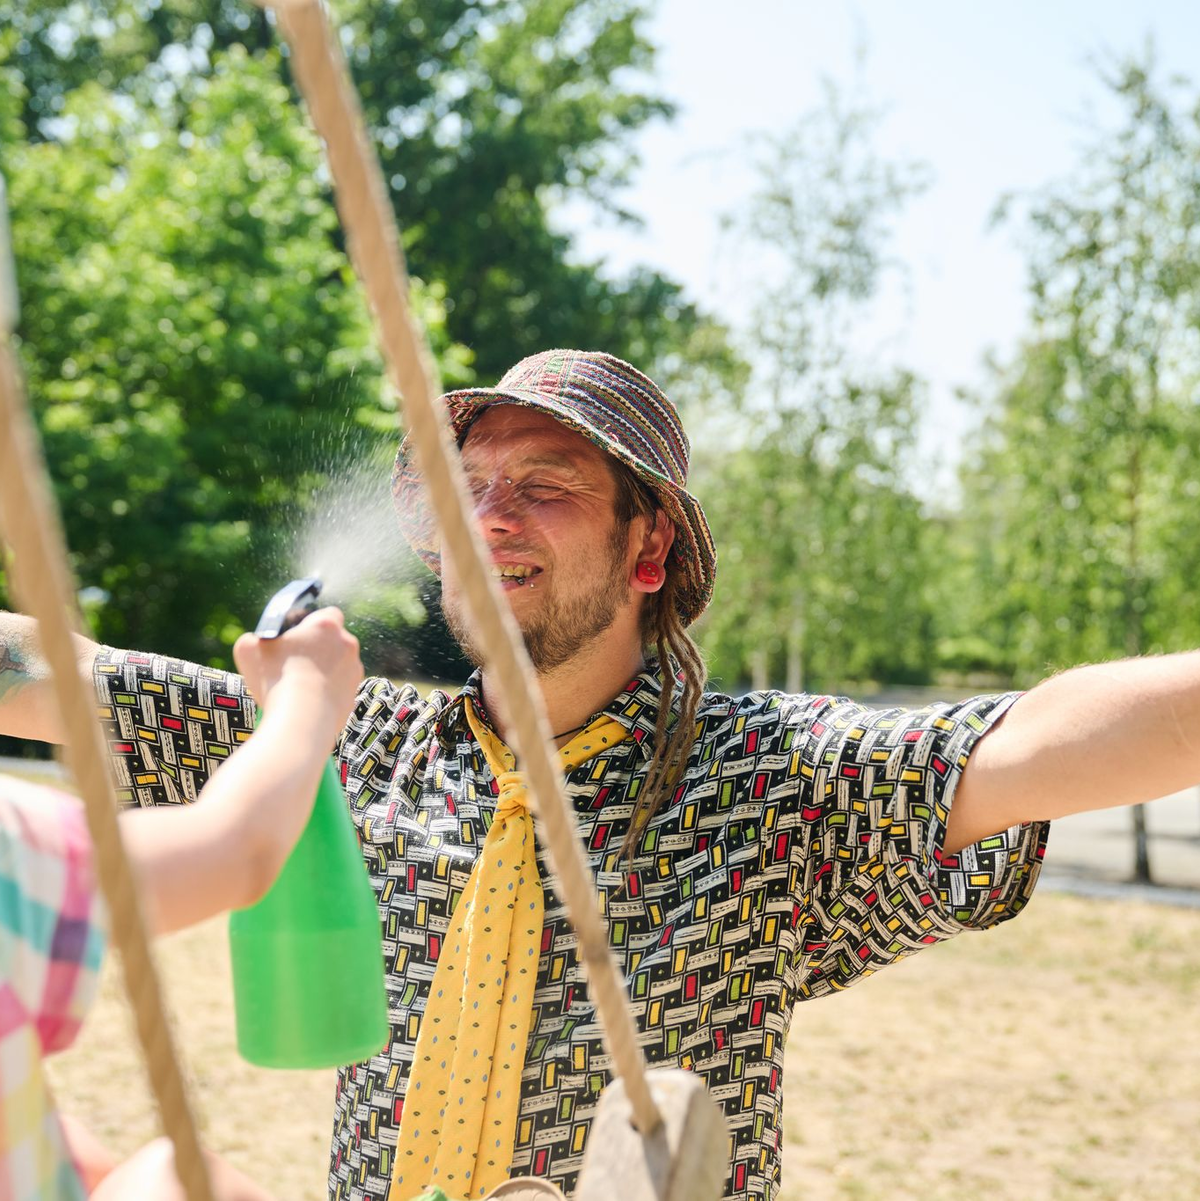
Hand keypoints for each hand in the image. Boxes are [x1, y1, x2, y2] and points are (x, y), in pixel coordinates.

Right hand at [233, 607, 362, 731]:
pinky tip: (307, 702)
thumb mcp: (248, 650)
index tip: (298, 637)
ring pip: (339, 666)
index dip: (312, 624)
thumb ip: (253, 639)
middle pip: (334, 642)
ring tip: (298, 686)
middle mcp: (347, 645)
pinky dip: (326, 694)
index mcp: (326, 626)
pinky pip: (339, 690)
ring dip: (324, 672)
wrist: (302, 721)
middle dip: (318, 649)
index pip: (328, 614)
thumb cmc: (275, 680)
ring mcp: (354, 671)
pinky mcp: (354, 696)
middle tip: (294, 663)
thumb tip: (255, 641)